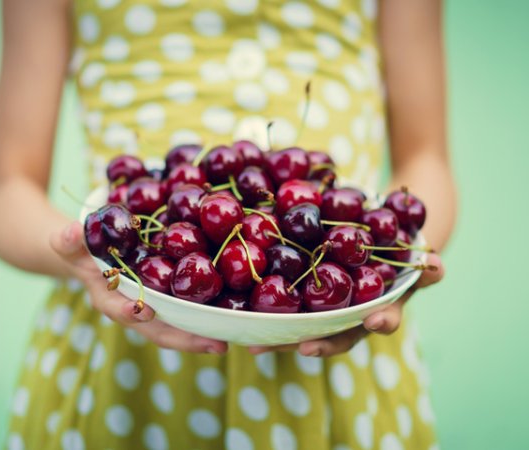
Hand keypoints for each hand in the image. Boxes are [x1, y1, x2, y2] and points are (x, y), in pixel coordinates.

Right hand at [50, 221, 227, 353]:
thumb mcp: (70, 242)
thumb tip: (71, 232)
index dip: (131, 313)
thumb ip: (68, 240)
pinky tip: (229, 316)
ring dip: (201, 334)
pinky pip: (186, 310)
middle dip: (184, 339)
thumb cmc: (81, 249)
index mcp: (108, 299)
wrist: (91, 254)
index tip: (145, 311)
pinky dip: (205, 315)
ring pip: (177, 325)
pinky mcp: (168, 299)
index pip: (119, 310)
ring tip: (228, 339)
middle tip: (214, 344)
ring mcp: (152, 307)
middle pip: (158, 329)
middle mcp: (132, 310)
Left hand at [248, 253, 444, 356]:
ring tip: (256, 343)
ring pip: (302, 330)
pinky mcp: (301, 305)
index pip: (383, 319)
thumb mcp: (412, 261)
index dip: (380, 321)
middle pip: (335, 337)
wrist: (372, 252)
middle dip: (319, 344)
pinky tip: (241, 323)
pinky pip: (282, 314)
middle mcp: (349, 319)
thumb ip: (425, 267)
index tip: (375, 319)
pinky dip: (264, 318)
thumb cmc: (394, 259)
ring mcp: (323, 315)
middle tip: (304, 346)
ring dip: (281, 339)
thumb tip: (437, 264)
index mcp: (378, 309)